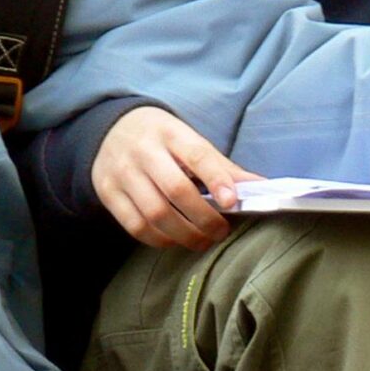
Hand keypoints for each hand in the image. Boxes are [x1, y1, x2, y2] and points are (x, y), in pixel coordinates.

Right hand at [91, 107, 254, 249]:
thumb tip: (261, 187)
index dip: (216, 179)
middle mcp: (143, 151)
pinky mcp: (108, 193)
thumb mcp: (189, 141)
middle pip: (176, 190)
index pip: (197, 155)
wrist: (111, 130)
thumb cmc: (161, 140)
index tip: (232, 202)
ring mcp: (122, 172)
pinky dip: (159, 239)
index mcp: (170, 133)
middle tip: (221, 231)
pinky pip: (135, 226)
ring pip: (155, 213)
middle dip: (204, 218)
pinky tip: (175, 239)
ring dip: (184, 234)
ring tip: (202, 240)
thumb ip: (222, 167)